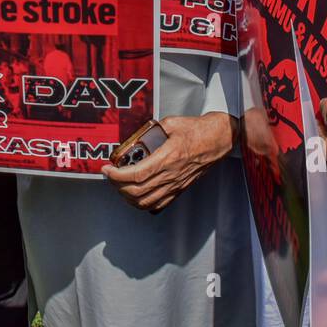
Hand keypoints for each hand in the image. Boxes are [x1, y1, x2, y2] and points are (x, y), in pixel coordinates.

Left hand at [101, 113, 233, 211]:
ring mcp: (175, 184)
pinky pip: (158, 204)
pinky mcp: (179, 189)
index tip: (108, 169)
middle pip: (137, 191)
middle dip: (117, 186)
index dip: (117, 175)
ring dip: (128, 197)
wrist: (218, 140)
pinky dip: (143, 203)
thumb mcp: (171, 122)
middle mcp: (171, 175)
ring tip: (120, 186)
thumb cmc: (198, 131)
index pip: (136, 174)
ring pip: (146, 202)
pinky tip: (137, 195)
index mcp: (168, 158)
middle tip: (111, 176)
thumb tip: (137, 134)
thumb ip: (152, 129)